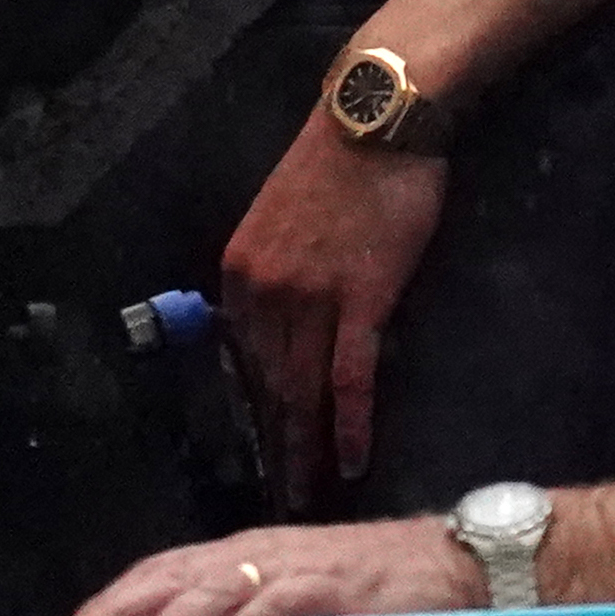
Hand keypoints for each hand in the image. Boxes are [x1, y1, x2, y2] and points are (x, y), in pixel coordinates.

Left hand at [60, 513, 475, 615]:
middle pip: (174, 576)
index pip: (165, 569)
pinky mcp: (334, 591)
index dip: (117, 598)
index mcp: (245, 555)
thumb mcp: (292, 591)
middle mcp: (260, 555)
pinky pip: (278, 610)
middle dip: (121, 610)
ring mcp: (296, 570)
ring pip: (216, 589)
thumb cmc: (366, 586)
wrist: (447, 563)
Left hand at [219, 106, 447, 491]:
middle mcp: (264, 293)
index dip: (254, 411)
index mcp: (240, 273)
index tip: (262, 451)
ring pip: (302, 392)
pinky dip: (350, 425)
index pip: (243, 360)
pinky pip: (350, 377)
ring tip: (309, 495)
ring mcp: (311, 299)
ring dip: (305, 450)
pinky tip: (351, 461)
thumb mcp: (280, 216)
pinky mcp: (362, 300)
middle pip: (268, 387)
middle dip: (273, 448)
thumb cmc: (337, 161)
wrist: (374, 118)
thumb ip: (275, 269)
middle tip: (280, 497)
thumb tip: (281, 319)